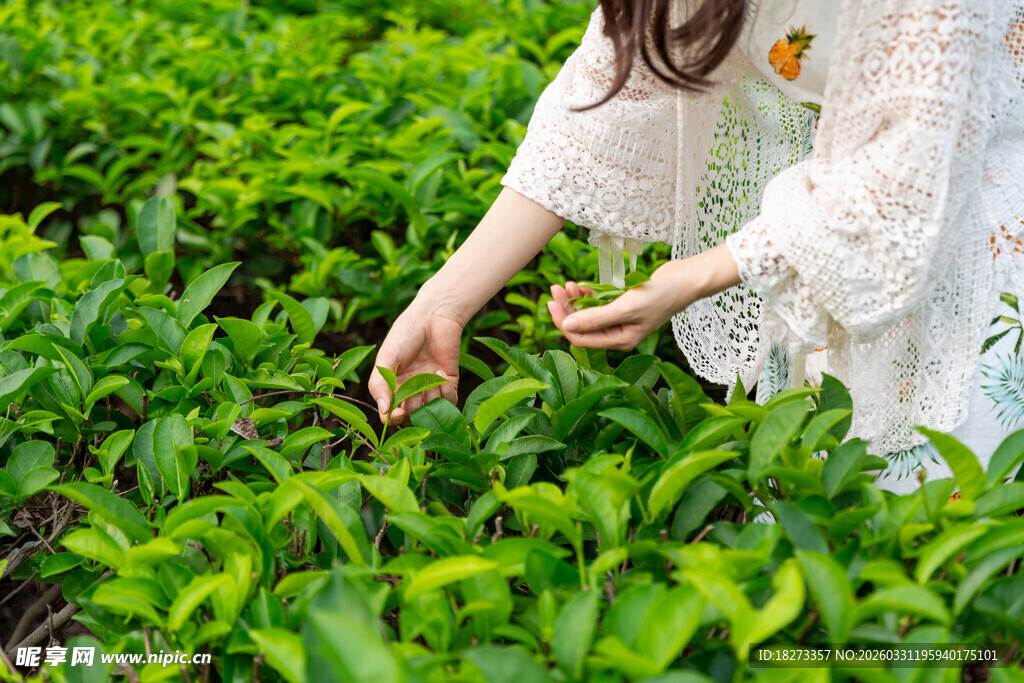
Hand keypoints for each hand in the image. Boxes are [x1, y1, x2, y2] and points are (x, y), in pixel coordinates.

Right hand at [368, 301, 461, 424]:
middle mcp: (411, 390)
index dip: (393, 418)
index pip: (390, 414)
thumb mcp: (386, 358)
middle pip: (412, 416)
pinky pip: (449, 401)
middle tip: (415, 390)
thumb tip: (384, 411)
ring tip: (429, 373)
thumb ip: (380, 385)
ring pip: (431, 410)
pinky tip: (440, 371)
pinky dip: (446, 391)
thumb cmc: (405, 334)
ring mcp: (430, 387)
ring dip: (430, 396)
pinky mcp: (448, 382)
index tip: (397, 413)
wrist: (433, 316)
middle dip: (413, 407)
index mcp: (392, 386)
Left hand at [547, 265, 689, 349]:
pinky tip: (580, 285)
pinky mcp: (624, 304)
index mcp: (619, 340)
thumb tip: (568, 325)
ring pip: (589, 313)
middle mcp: (618, 333)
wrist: (686, 279)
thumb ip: (596, 318)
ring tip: (566, 284)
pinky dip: (588, 295)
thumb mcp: (626, 308)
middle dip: (566, 309)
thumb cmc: (661, 295)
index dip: (563, 322)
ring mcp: (621, 318)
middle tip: (555, 288)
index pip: (581, 338)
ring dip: (575, 300)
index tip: (551, 302)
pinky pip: (599, 303)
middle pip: (582, 325)